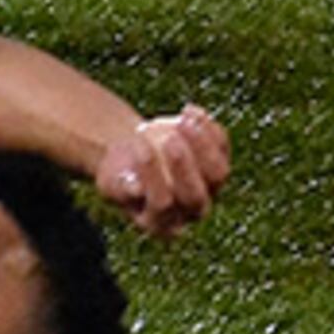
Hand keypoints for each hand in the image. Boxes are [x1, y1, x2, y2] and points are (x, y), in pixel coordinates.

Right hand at [91, 105, 229, 237]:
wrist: (135, 154)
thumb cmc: (120, 172)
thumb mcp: (111, 181)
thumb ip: (121, 186)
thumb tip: (136, 188)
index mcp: (160, 223)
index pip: (162, 205)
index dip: (153, 176)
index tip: (140, 147)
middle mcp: (190, 211)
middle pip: (196, 197)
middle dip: (184, 166)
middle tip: (169, 139)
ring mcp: (209, 188)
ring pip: (218, 173)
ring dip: (202, 145)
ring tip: (182, 120)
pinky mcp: (219, 161)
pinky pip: (222, 146)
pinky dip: (208, 127)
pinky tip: (187, 110)